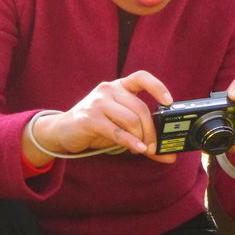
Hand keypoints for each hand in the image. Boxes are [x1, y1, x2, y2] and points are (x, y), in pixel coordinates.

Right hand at [24, 70, 175, 164]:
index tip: (169, 102)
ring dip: (140, 138)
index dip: (158, 87)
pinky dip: (131, 142)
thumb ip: (146, 139)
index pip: (142, 77)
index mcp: (119, 86)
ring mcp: (98, 102)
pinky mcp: (89, 118)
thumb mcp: (123, 128)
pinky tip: (137, 149)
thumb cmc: (97, 126)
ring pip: (131, 120)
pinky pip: (118, 132)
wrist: (63, 131)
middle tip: (153, 146)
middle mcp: (108, 89)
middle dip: (151, 131)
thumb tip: (170, 157)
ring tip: (139, 148)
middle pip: (141, 108)